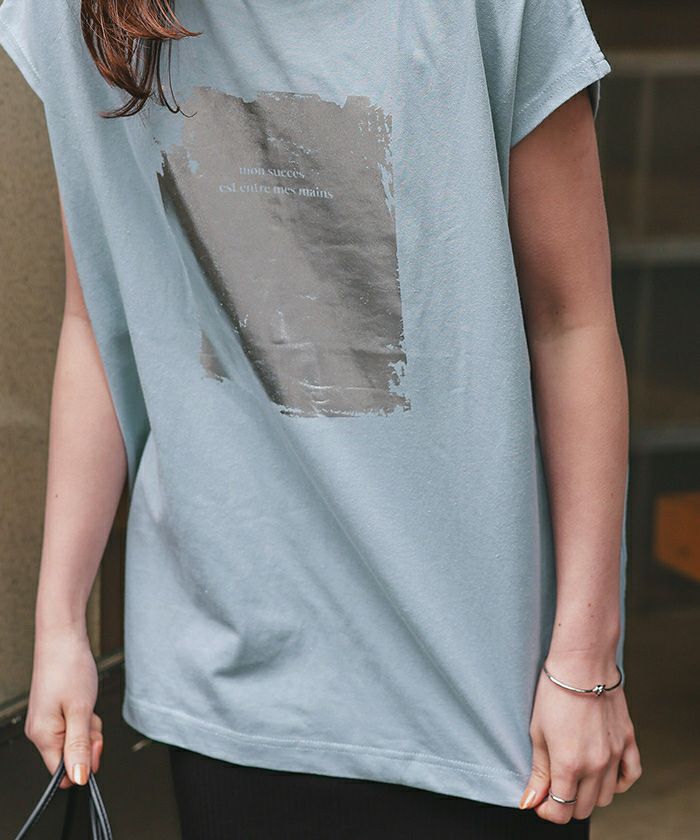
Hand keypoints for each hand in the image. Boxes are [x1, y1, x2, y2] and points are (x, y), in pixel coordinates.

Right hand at [24, 627, 103, 788]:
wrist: (63, 637)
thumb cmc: (68, 667)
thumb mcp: (81, 710)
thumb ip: (79, 746)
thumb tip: (78, 777)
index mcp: (44, 735)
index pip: (61, 772)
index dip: (83, 763)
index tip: (93, 744)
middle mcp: (41, 731)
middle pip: (71, 755)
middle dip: (89, 741)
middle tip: (92, 717)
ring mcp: (47, 720)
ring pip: (76, 739)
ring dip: (89, 726)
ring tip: (87, 704)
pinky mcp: (54, 710)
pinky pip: (74, 724)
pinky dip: (84, 716)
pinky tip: (85, 700)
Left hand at [519, 654, 641, 823]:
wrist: (582, 664)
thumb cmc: (554, 693)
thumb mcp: (538, 733)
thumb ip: (538, 771)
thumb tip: (530, 801)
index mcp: (569, 764)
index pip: (561, 811)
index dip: (547, 811)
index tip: (539, 801)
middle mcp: (596, 765)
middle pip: (583, 808)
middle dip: (565, 804)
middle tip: (553, 787)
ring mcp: (615, 755)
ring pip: (606, 797)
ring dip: (589, 795)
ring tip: (575, 776)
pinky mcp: (628, 742)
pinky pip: (630, 776)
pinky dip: (618, 782)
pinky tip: (604, 774)